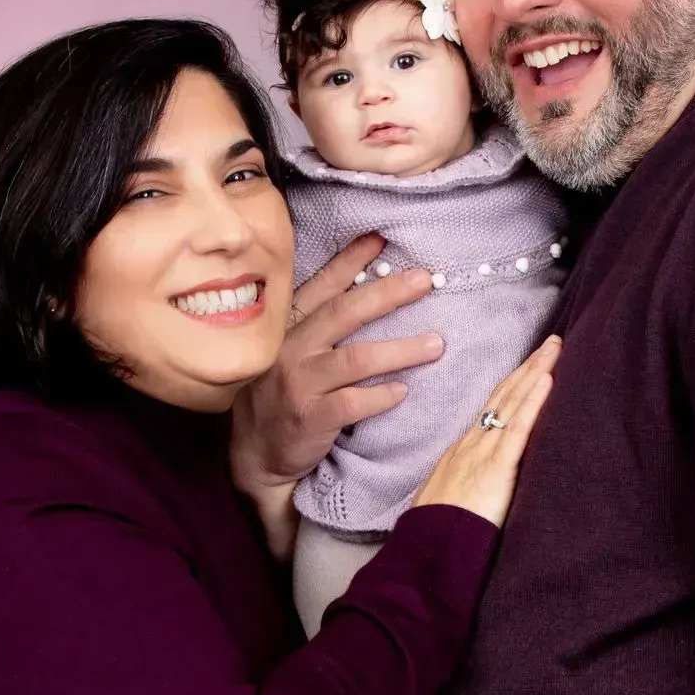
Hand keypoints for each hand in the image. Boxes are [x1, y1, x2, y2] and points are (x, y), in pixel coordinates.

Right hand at [230, 234, 444, 496]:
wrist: (257, 455)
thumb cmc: (282, 396)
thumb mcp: (288, 352)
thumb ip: (318, 325)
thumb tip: (369, 289)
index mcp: (287, 327)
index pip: (322, 286)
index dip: (350, 261)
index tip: (382, 239)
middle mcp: (290, 349)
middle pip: (345, 313)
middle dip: (388, 293)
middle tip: (424, 280)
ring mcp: (298, 383)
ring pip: (356, 359)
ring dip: (401, 349)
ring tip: (437, 344)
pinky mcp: (309, 417)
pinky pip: (352, 402)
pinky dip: (381, 396)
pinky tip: (403, 392)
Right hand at [411, 335, 558, 526]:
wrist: (427, 551)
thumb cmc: (437, 534)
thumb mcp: (448, 500)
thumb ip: (465, 486)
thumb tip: (476, 485)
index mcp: (463, 451)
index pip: (492, 409)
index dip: (513, 384)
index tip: (530, 365)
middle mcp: (473, 444)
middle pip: (505, 395)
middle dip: (529, 366)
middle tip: (552, 342)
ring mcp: (484, 453)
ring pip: (514, 403)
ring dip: (537, 372)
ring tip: (557, 348)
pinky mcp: (497, 469)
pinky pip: (519, 429)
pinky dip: (535, 401)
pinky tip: (548, 380)